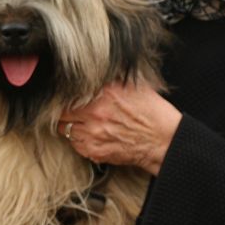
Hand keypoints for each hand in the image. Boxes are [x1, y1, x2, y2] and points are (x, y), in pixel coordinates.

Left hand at [58, 81, 181, 175]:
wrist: (162, 140)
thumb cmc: (151, 111)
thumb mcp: (132, 85)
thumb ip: (108, 80)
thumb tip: (91, 73)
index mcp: (104, 93)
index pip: (68, 92)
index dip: (66, 94)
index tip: (67, 95)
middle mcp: (95, 113)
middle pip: (62, 111)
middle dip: (65, 110)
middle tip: (72, 110)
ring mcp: (92, 134)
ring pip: (64, 129)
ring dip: (70, 125)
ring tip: (81, 122)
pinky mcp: (94, 151)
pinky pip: (74, 144)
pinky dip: (78, 140)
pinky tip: (89, 135)